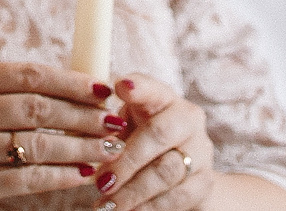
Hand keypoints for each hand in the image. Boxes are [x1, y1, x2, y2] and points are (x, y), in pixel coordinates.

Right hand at [0, 61, 116, 210]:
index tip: (102, 88)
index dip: (71, 80)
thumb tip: (69, 83)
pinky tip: (82, 174)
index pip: (28, 74)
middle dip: (83, 115)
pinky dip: (60, 175)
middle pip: (38, 107)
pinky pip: (29, 178)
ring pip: (38, 143)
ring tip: (107, 150)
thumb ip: (1, 92)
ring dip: (79, 146)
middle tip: (114, 121)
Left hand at [95, 74, 213, 210]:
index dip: (138, 87)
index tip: (119, 88)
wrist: (184, 172)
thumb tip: (80, 134)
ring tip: (107, 205)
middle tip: (101, 183)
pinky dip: (149, 207)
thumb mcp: (126, 126)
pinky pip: (176, 197)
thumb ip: (107, 126)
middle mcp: (187, 119)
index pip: (152, 88)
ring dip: (133, 191)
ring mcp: (200, 151)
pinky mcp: (204, 182)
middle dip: (126, 161)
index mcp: (164, 98)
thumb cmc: (142, 140)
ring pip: (166, 170)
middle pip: (158, 135)